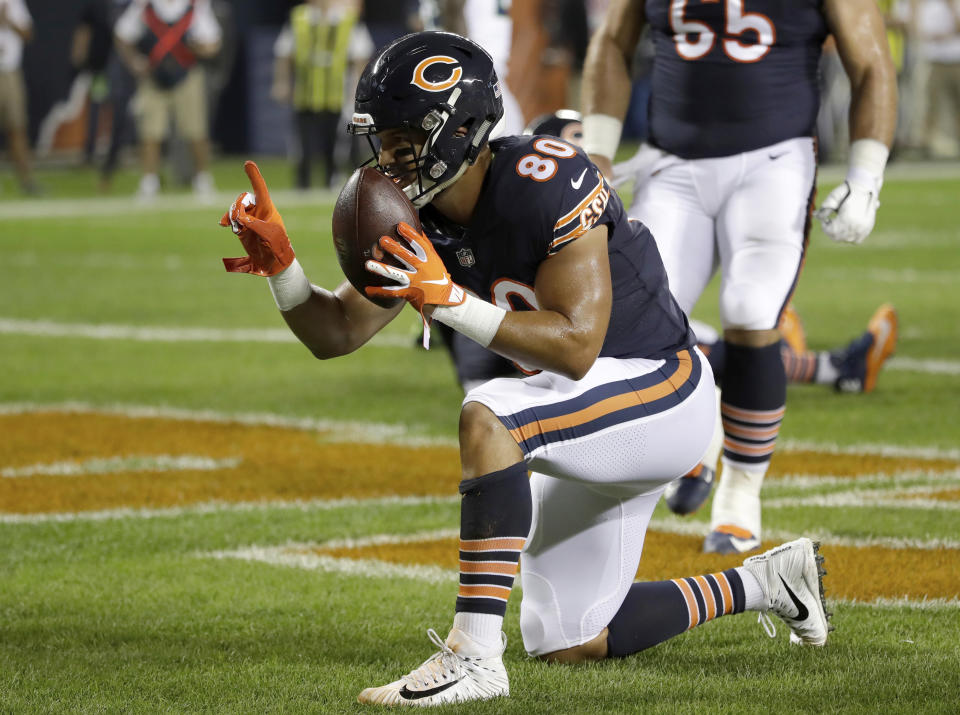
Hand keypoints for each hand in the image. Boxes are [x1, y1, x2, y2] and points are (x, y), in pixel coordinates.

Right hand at [218, 161, 294, 275]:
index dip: (254, 177)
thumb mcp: (269, 235)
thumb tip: (240, 218)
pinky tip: (222, 224)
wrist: (274, 264)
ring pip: (235, 209)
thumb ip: (255, 224)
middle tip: (239, 222)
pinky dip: (227, 219)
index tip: (248, 163)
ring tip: (238, 230)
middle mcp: (258, 211)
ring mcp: (249, 219)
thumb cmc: (277, 247)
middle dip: (238, 207)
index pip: (260, 190)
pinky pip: (231, 219)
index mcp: (268, 209)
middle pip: (243, 199)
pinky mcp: (242, 227)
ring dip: (232, 216)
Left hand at [364, 222, 465, 311]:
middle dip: (394, 248)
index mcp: (429, 260)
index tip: (400, 225)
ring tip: (368, 264)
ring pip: (397, 274)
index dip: (410, 234)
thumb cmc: (438, 277)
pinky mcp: (408, 293)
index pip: (420, 244)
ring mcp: (415, 281)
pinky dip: (379, 291)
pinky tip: (367, 289)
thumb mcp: (436, 260)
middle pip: (407, 257)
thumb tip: (419, 230)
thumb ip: (426, 246)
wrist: (444, 300)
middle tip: (382, 240)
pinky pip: (391, 292)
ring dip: (382, 269)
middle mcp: (422, 269)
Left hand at [814, 180, 879, 243]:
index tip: (826, 219)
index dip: (825, 226)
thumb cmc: (848, 190)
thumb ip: (825, 208)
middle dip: (831, 231)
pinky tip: (847, 228)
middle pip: (838, 237)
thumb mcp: (835, 196)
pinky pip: (856, 240)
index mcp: (848, 218)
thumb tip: (814, 215)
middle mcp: (856, 226)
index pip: (831, 231)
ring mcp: (864, 228)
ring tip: (838, 223)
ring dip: (840, 234)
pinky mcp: (868, 228)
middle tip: (831, 222)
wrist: (865, 186)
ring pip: (847, 240)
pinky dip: (850, 237)